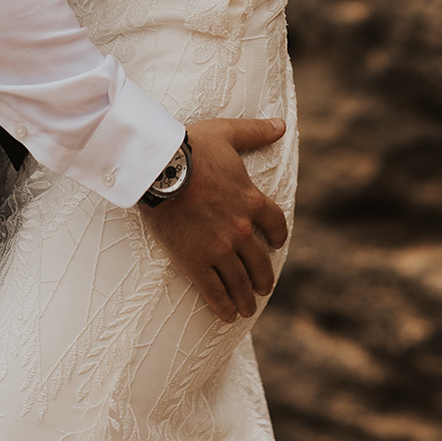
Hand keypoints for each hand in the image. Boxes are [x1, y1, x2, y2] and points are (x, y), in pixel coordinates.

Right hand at [140, 117, 287, 323]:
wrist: (160, 169)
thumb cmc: (192, 146)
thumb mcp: (227, 133)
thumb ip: (255, 131)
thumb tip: (281, 125)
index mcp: (250, 199)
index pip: (275, 224)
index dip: (277, 236)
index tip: (276, 245)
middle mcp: (240, 229)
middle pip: (260, 261)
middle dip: (264, 278)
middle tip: (264, 288)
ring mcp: (219, 248)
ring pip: (240, 281)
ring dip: (247, 298)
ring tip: (248, 308)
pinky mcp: (195, 262)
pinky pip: (214, 291)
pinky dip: (223, 306)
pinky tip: (227, 315)